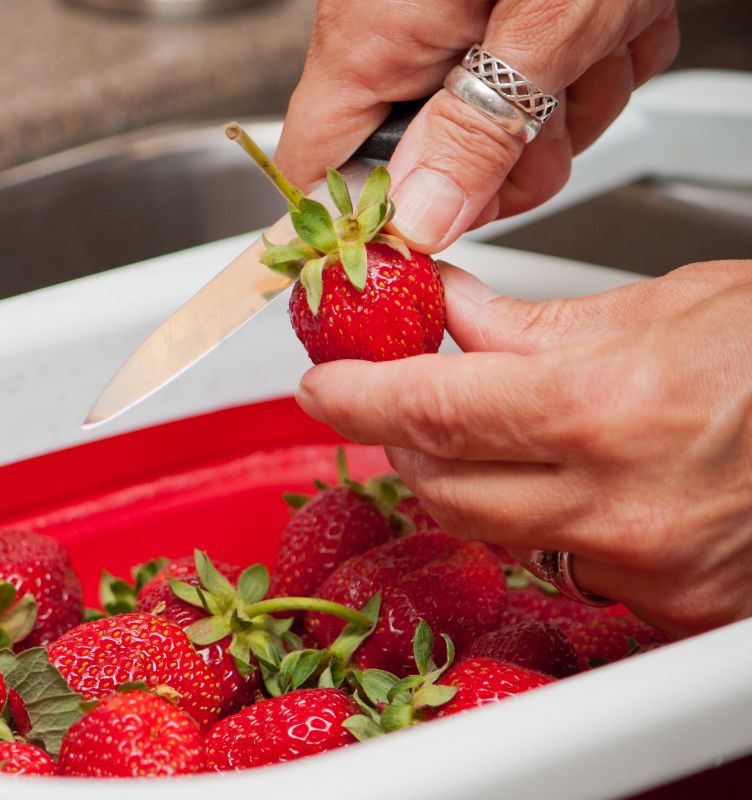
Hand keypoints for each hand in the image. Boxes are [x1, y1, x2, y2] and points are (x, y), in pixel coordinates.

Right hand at [275, 0, 679, 251]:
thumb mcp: (547, 17)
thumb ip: (479, 130)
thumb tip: (421, 223)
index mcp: (371, 36)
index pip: (313, 174)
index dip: (362, 225)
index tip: (420, 249)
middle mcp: (396, 30)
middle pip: (424, 164)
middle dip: (509, 158)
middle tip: (555, 119)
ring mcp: (450, 20)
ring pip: (498, 128)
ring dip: (572, 100)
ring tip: (601, 32)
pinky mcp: (500, 11)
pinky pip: (538, 80)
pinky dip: (591, 58)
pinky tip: (610, 14)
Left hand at [294, 260, 751, 637]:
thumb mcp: (656, 305)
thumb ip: (527, 323)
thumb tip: (442, 313)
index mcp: (603, 407)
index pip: (426, 410)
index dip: (355, 396)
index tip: (324, 383)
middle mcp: (616, 503)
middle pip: (439, 488)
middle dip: (401, 442)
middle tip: (397, 400)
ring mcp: (644, 567)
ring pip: (493, 535)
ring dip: (460, 484)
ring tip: (482, 434)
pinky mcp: (669, 608)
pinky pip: (561, 569)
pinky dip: (538, 524)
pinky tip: (562, 483)